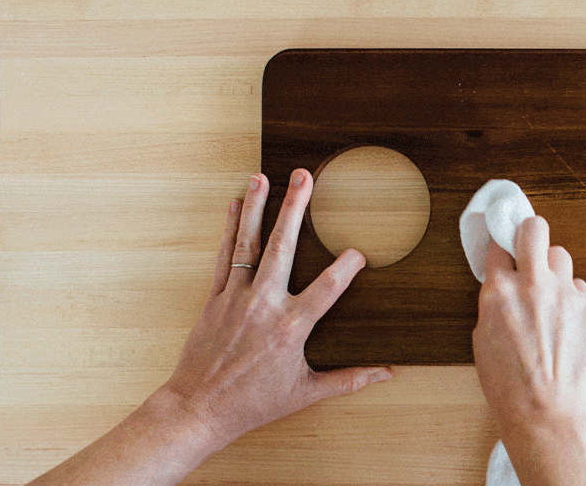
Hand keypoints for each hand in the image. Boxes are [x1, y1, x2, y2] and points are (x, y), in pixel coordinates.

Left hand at [160, 168, 392, 447]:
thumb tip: (387, 373)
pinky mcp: (215, 299)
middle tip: (304, 177)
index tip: (359, 251)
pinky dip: (230, 230)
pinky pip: (225, 257)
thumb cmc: (253, 404)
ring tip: (263, 177)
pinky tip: (236, 206)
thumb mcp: (306, 394)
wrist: (199, 409)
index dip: (346, 267)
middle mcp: (263, 305)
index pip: (327, 288)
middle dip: (295, 208)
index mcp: (290, 328)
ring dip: (257, 208)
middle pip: (283, 247)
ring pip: (249, 244)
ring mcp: (236, 299)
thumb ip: (348, 379)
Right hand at [472, 216, 585, 484]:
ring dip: (554, 269)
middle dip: (530, 233)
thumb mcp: (483, 339)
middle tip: (530, 246)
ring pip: (561, 255)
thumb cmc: (510, 386)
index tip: (506, 252)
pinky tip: (567, 321)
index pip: (499, 246)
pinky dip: (573, 298)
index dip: (502, 249)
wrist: (547, 412)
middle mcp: (532, 284)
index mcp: (499, 292)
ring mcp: (565, 293)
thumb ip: (494, 304)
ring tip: (552, 293)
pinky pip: (580, 287)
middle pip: (534, 228)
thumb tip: (502, 288)